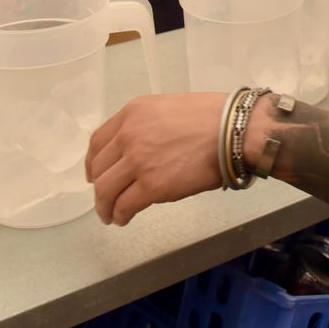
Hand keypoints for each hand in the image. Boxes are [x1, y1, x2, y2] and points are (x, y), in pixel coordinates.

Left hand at [86, 93, 226, 225]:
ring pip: (106, 190)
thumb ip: (148, 126)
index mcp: (133, 113)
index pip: (98, 141)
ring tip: (110, 215)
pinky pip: (124, 205)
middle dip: (99, 187)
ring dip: (104, 206)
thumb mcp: (169, 108)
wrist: (235, 131)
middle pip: (100, 168)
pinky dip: (119, 215)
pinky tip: (123, 219)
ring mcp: (138, 161)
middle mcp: (129, 135)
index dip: (93, 162)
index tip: (95, 174)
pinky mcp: (152, 186)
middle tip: (105, 199)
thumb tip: (143, 150)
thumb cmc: (213, 117)